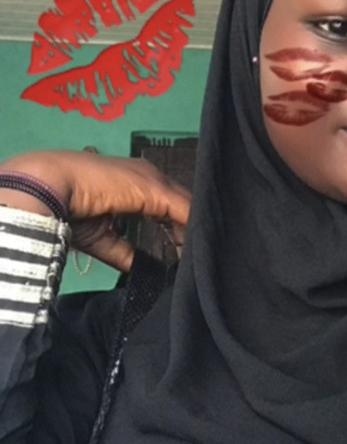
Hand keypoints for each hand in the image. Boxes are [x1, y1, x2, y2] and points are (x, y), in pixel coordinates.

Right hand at [0, 151, 190, 271]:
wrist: (49, 186)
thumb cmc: (67, 207)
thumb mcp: (101, 236)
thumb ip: (124, 251)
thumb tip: (141, 268)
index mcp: (135, 181)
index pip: (168, 205)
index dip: (178, 228)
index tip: (184, 252)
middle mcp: (148, 175)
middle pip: (181, 203)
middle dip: (189, 230)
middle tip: (198, 257)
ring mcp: (154, 180)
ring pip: (187, 206)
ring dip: (193, 231)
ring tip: (200, 255)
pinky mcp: (156, 189)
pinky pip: (185, 209)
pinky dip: (192, 228)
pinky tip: (196, 246)